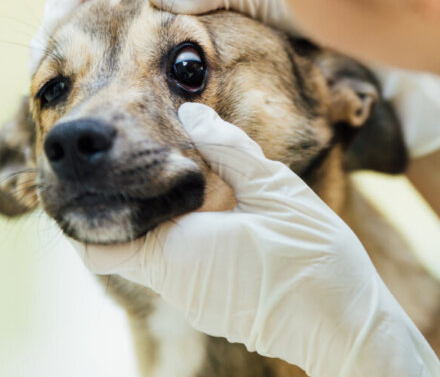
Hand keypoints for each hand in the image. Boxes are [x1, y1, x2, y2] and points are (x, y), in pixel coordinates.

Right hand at [33, 0, 439, 156]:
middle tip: (50, 81)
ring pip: (118, 24)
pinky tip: (121, 100)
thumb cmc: (322, 1)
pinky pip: (146, 50)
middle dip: (67, 29)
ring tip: (78, 97)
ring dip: (93, 54)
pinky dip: (125, 69)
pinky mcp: (197, 36)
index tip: (49, 43)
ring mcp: (185, 5)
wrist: (358, 33)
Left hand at [73, 103, 439, 376]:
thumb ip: (229, 150)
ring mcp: (197, 303)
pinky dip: (194, 243)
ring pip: (161, 257)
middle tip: (161, 165)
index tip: (108, 178)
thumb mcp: (275, 191)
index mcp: (178, 252)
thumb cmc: (313, 260)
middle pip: (131, 245)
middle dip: (141, 206)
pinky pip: (188, 271)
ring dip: (173, 223)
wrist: (347, 326)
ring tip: (201, 185)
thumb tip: (192, 113)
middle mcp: (177, 285)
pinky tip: (229, 220)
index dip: (92, 213)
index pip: (98, 245)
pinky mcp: (218, 311)